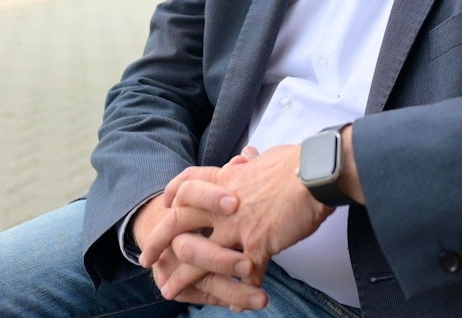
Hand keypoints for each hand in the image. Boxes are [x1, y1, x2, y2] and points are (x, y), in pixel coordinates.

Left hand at [144, 145, 337, 308]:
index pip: (188, 183)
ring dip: (183, 277)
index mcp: (225, 179)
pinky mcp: (257, 245)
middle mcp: (223, 203)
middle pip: (178, 221)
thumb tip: (248, 157)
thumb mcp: (265, 158)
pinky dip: (239, 292)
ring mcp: (237, 225)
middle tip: (146, 259)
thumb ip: (251, 164)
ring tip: (169, 290)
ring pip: (200, 255)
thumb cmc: (297, 163)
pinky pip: (243, 275)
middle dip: (158, 241)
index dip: (172, 194)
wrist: (315, 173)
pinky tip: (236, 304)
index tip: (164, 205)